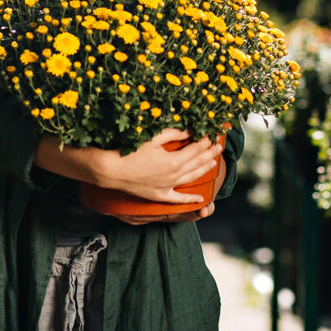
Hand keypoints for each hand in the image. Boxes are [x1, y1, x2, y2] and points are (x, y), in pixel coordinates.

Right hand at [113, 143, 227, 225]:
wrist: (111, 171)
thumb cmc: (130, 151)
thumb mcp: (152, 138)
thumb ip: (173, 134)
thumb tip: (189, 131)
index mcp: (173, 161)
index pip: (196, 149)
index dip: (205, 142)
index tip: (212, 135)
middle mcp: (174, 176)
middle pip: (197, 163)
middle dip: (209, 153)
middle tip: (218, 146)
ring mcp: (167, 187)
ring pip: (191, 178)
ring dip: (204, 170)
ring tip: (213, 162)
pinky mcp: (159, 195)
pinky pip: (178, 199)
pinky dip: (190, 199)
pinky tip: (201, 199)